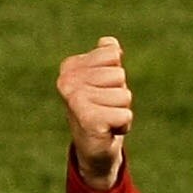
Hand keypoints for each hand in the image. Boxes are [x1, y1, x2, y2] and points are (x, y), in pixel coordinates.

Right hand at [58, 36, 132, 191]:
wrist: (93, 149)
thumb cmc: (100, 109)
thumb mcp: (104, 79)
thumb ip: (107, 57)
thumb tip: (109, 43)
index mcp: (70, 66)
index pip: (112, 54)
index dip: (115, 74)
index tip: (102, 89)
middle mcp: (67, 81)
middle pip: (119, 74)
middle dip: (119, 93)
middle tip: (104, 107)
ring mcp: (76, 99)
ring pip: (124, 95)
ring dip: (121, 109)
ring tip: (106, 117)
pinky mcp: (89, 119)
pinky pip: (125, 114)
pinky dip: (123, 125)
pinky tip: (108, 130)